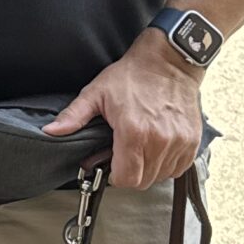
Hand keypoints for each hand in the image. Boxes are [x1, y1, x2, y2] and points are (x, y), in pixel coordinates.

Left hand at [44, 31, 201, 189]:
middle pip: (143, 181)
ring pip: (161, 176)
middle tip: (122, 153)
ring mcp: (180, 142)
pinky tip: (157, 147)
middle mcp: (160, 140)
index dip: (114, 175)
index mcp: (134, 132)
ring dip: (148, 169)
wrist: (169, 61)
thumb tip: (50, 131)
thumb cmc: (132, 76)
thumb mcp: (96, 93)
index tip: (110, 163)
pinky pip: (178, 168)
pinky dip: (167, 163)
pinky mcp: (193, 141)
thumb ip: (74, 116)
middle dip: (130, 173)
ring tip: (140, 147)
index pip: (126, 179)